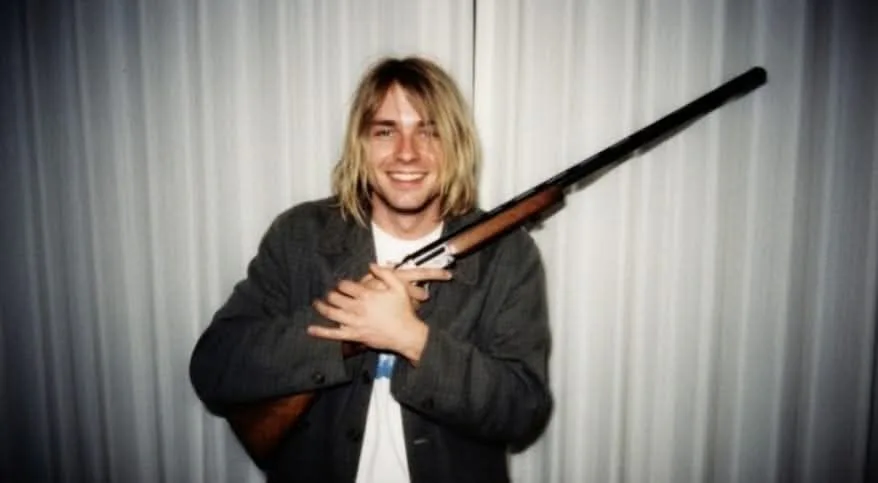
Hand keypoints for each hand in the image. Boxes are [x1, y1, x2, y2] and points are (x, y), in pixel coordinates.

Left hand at [308, 264, 450, 362]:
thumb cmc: (403, 311)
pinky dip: (321, 332)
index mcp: (367, 295)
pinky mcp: (354, 335)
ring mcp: (354, 322)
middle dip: (331, 294)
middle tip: (330, 293)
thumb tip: (371, 264)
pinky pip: (334, 334)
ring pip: (331, 313)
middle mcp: (358, 308)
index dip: (342, 284)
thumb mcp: (399, 287)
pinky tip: (310, 330)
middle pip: (335, 298)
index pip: (345, 286)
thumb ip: (385, 273)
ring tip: (317, 303)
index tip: (342, 285)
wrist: (407, 334)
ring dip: (322, 307)